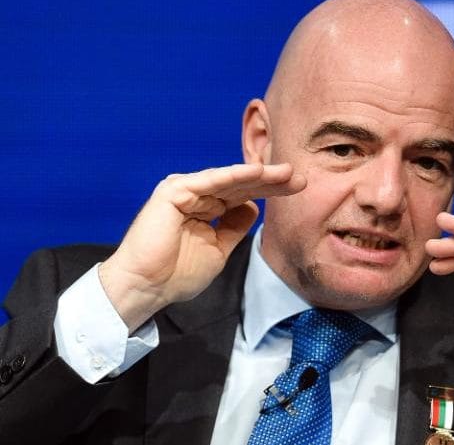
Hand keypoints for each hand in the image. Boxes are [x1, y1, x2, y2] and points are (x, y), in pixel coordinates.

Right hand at [100, 163, 305, 331]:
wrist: (148, 288)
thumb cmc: (177, 274)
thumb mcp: (219, 249)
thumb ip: (235, 227)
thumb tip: (254, 207)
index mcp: (206, 209)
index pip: (244, 195)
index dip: (270, 191)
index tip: (298, 188)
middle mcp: (197, 195)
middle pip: (240, 185)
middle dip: (271, 180)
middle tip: (299, 177)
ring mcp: (185, 191)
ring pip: (229, 180)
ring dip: (258, 175)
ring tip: (286, 172)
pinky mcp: (174, 191)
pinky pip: (210, 181)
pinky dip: (234, 176)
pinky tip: (257, 173)